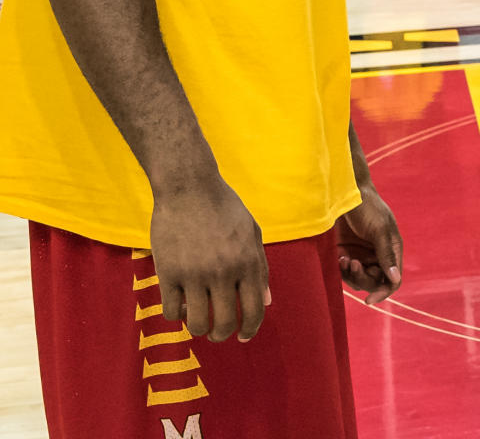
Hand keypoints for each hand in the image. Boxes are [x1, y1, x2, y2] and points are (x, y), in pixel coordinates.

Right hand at [149, 176, 269, 341]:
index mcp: (248, 262)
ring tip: (198, 323)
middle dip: (222, 334)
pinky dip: (177, 316)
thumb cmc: (224, 208)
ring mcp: (195, 274)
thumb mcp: (252, 233)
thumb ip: (260, 268)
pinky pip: (172, 311)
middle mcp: (224, 272)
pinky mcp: (168, 273)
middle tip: (217, 333)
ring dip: (199, 329)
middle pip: (224, 323)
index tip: (243, 336)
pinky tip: (180, 307)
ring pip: (197, 323)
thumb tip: (266, 302)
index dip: (250, 329)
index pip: (254, 309)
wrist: (189, 188)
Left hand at [335, 183, 403, 304]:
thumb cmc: (368, 208)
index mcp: (392, 250)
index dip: (384, 292)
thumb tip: (395, 279)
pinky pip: (344, 273)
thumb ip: (387, 255)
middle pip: (375, 282)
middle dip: (364, 278)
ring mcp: (361, 255)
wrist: (343, 192)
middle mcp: (377, 256)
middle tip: (353, 265)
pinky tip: (339, 257)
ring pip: (358, 280)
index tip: (370, 300)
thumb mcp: (380, 230)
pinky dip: (342, 270)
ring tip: (345, 259)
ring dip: (352, 275)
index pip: (393, 280)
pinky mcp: (344, 253)